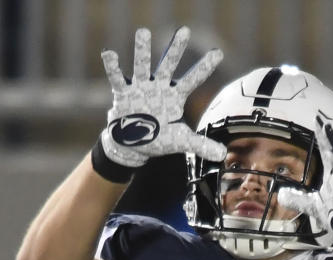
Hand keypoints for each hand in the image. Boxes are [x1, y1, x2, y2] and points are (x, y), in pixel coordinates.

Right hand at [100, 27, 226, 167]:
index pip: (193, 79)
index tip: (218, 52)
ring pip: (142, 66)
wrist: (133, 146)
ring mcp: (140, 88)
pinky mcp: (123, 94)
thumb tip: (222, 155)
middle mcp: (159, 88)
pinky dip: (113, 67)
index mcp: (175, 97)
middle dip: (175, 49)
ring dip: (142, 50)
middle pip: (168, 65)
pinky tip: (109, 53)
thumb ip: (201, 145)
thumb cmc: (159, 139)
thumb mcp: (181, 141)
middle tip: (184, 31)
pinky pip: (117, 79)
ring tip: (143, 32)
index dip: (205, 67)